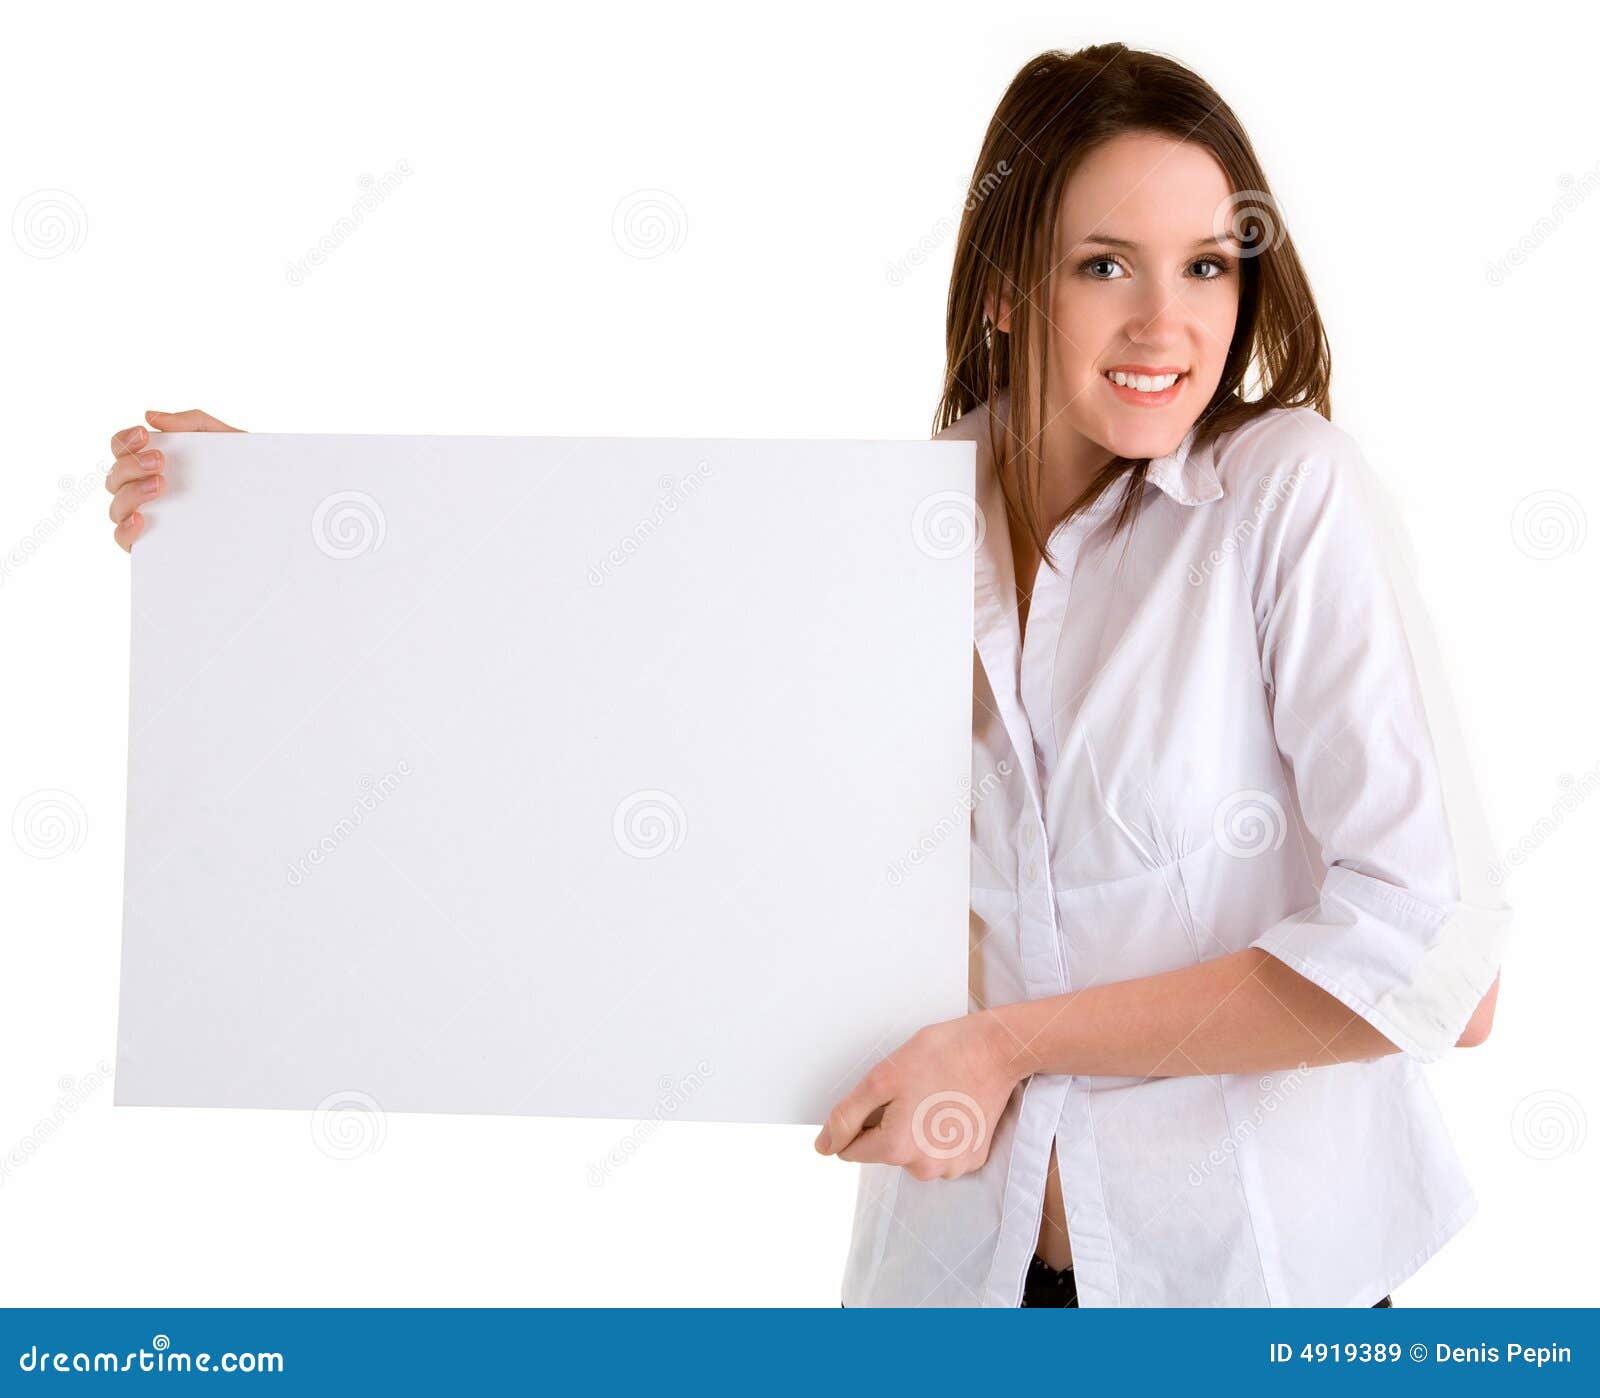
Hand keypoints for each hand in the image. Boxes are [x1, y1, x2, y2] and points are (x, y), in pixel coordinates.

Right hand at [106, 408, 243, 550]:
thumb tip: (151, 416)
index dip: (125, 440)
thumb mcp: (228, 442)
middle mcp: (144, 490)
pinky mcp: (152, 546)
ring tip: (160, 485)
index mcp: (154, 464)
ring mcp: (147, 518)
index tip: (144, 435)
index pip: (122, 449)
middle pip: (115, 476)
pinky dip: (125, 528)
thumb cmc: (244, 475)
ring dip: (131, 493)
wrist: (276, 514)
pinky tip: (141, 519)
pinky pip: (123, 539)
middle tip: (160, 462)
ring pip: (116, 507)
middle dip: (132, 465)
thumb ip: (194, 423)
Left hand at [813, 1011, 1025, 1179]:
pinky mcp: (972, 1160)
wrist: (997, 1050)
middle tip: (915, 1090)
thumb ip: (847, 1116)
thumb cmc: (940, 1055)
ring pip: (912, 1153)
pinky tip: (953, 1107)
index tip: (886, 1095)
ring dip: (916, 1129)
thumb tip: (824, 1147)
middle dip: (890, 1123)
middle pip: (884, 1151)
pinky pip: (939, 1152)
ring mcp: (952, 1168)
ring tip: (937, 1096)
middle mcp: (924, 1168)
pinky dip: (940, 1133)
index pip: (851, 1150)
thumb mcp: (882, 1077)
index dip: (861, 1119)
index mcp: (897, 1148)